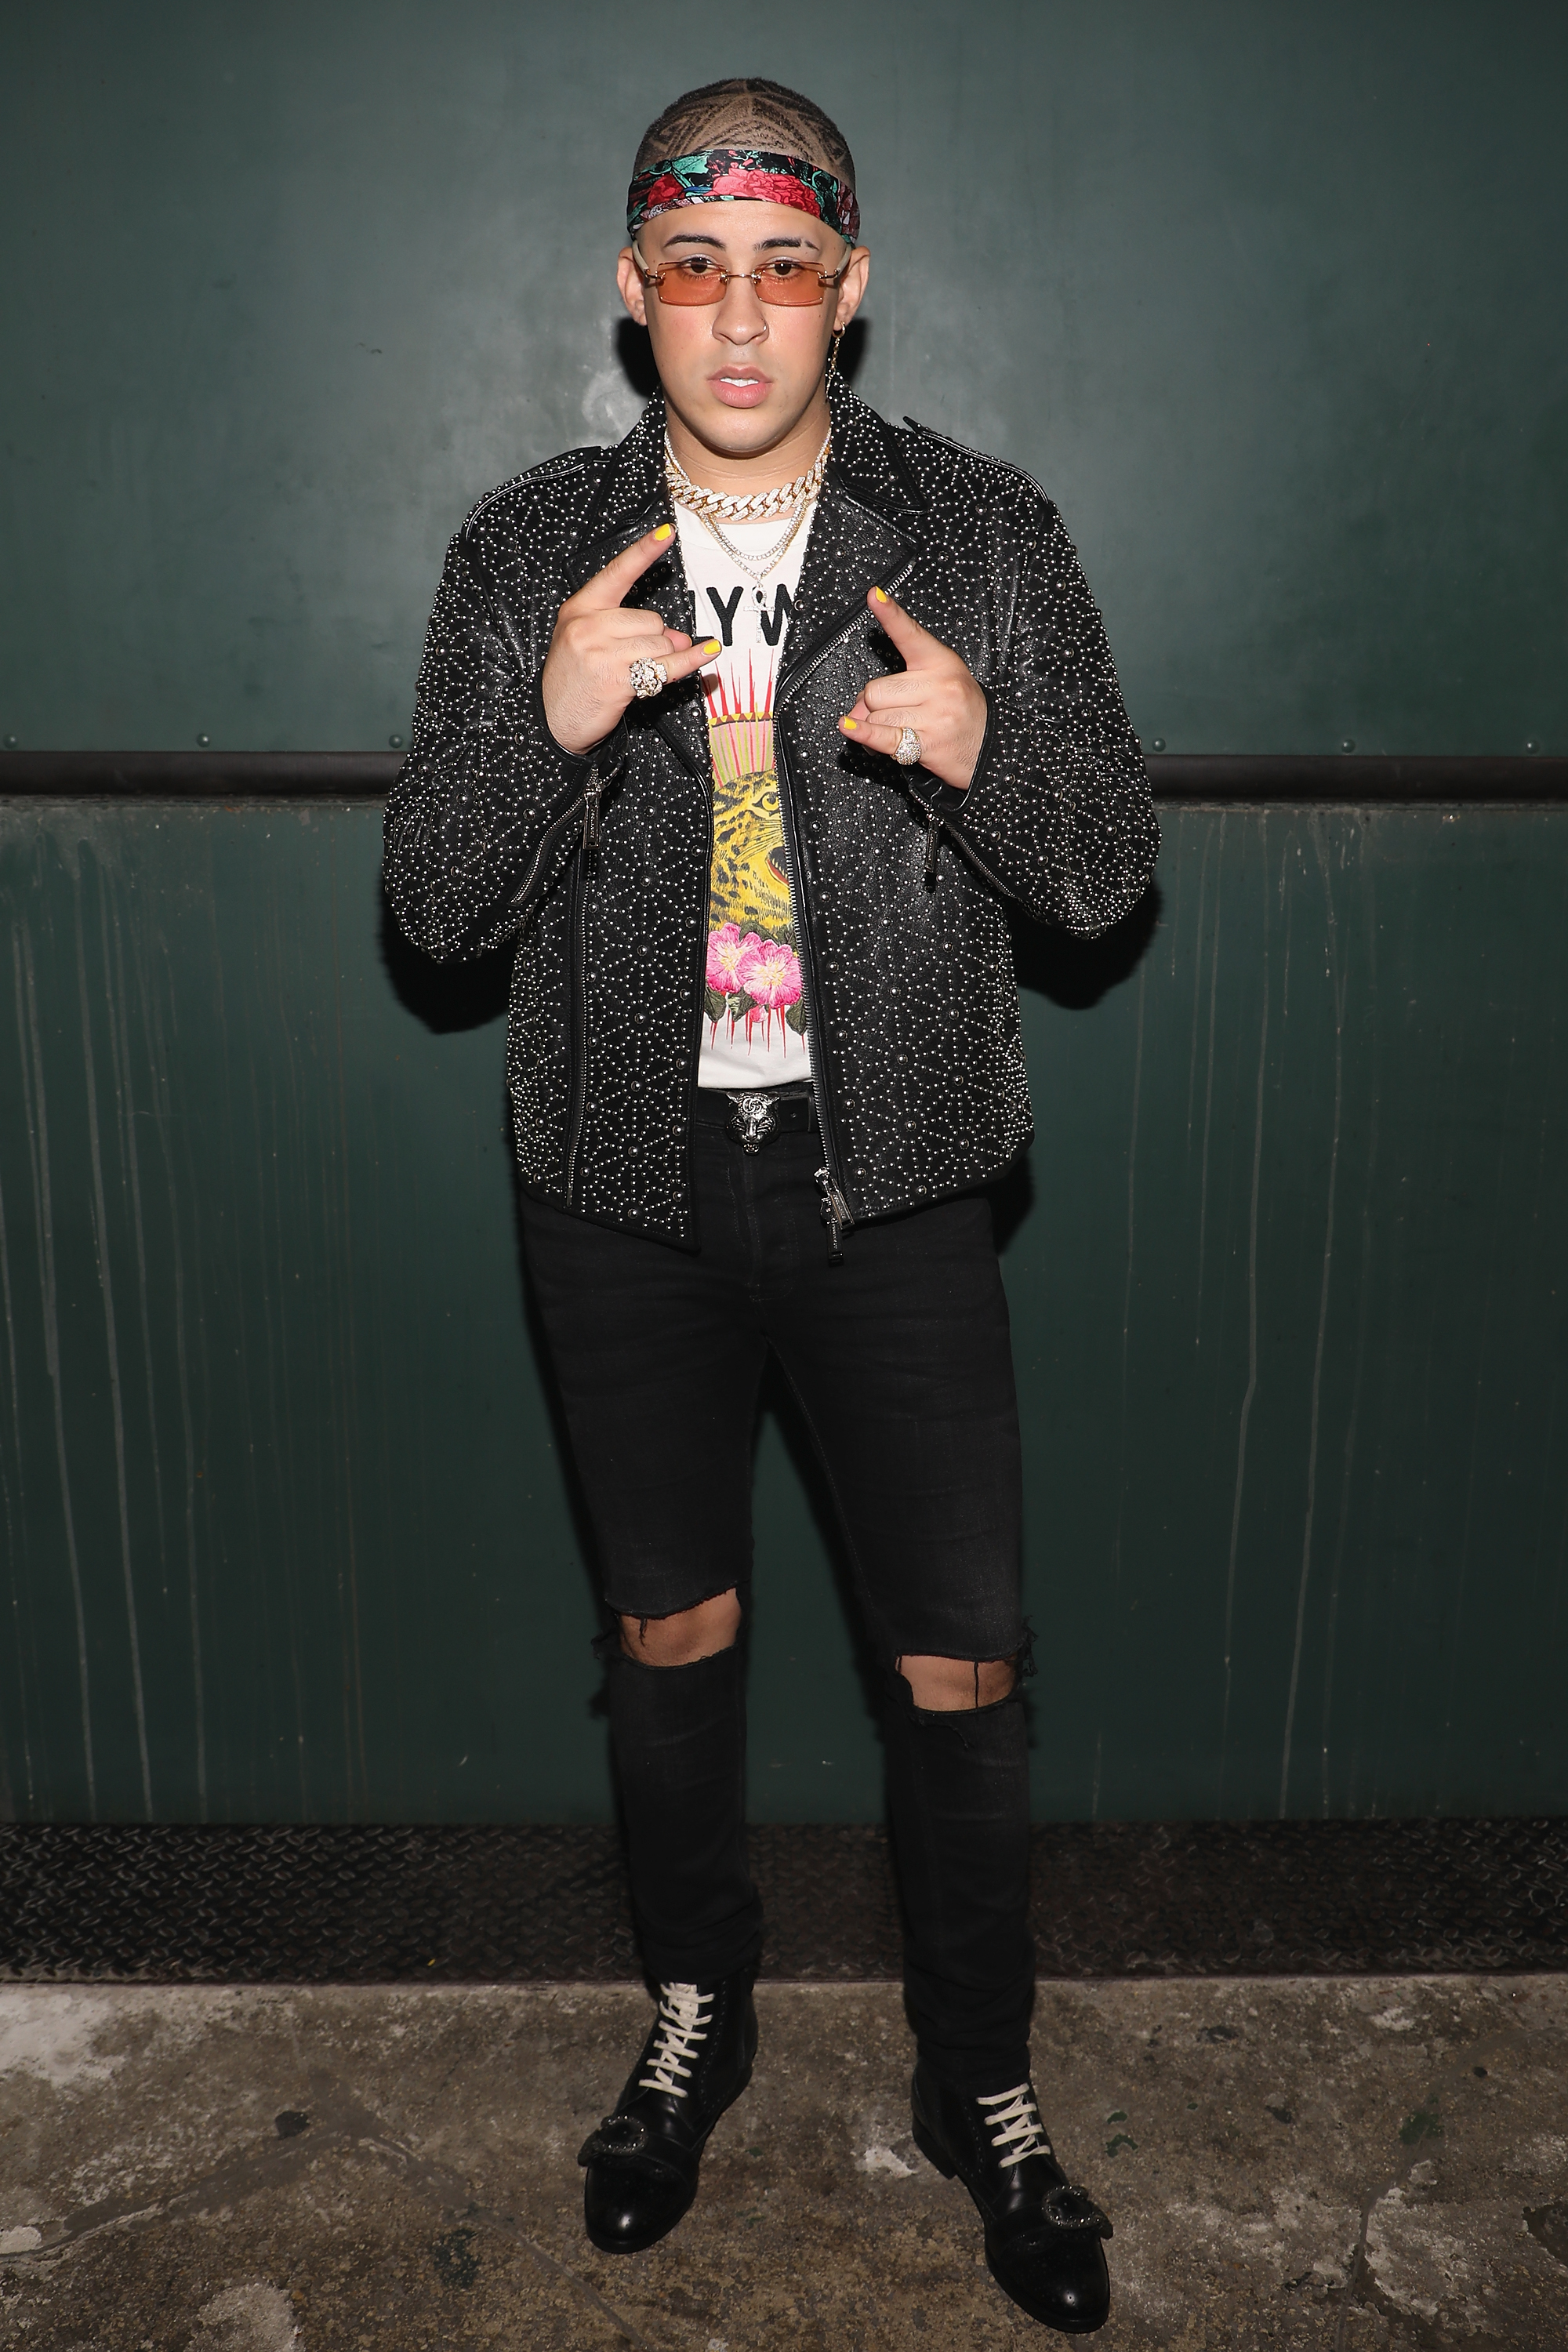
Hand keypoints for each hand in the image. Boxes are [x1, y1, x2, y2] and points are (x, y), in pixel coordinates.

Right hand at [542, 525, 720, 755]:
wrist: (551, 722)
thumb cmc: (573, 681)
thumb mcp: (589, 643)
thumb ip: (629, 630)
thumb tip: (677, 635)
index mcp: (580, 609)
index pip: (617, 573)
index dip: (644, 552)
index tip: (667, 532)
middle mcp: (589, 626)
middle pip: (650, 618)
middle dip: (656, 638)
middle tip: (640, 657)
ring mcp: (602, 653)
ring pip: (659, 642)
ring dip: (661, 658)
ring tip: (639, 672)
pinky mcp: (617, 679)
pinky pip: (666, 667)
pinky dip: (689, 664)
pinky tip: (707, 656)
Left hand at [839, 588, 986, 791]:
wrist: (991, 747)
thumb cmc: (959, 711)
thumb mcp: (939, 683)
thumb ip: (898, 685)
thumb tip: (856, 708)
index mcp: (941, 662)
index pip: (910, 634)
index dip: (890, 615)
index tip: (874, 596)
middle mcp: (940, 685)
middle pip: (876, 689)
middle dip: (874, 704)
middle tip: (893, 712)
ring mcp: (935, 715)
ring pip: (876, 715)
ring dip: (877, 726)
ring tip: (899, 730)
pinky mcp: (928, 743)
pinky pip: (883, 736)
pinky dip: (863, 734)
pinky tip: (848, 728)